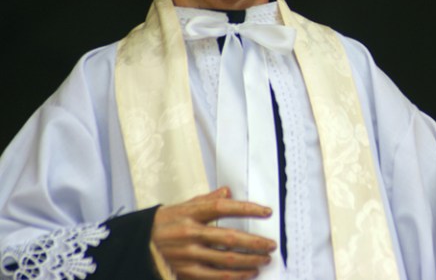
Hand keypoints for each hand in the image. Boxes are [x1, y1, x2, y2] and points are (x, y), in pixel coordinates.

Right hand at [151, 187, 275, 279]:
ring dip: (249, 261)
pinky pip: (215, 277)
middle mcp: (190, 233)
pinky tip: (248, 274)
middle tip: (271, 245)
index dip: (247, 209)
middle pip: (229, 238)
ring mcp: (188, 255)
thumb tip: (228, 191)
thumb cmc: (164, 223)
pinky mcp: (186, 272)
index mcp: (190, 213)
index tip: (267, 212)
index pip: (223, 208)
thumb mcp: (183, 205)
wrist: (137, 244)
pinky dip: (235, 277)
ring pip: (226, 261)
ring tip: (264, 260)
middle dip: (255, 243)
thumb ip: (207, 199)